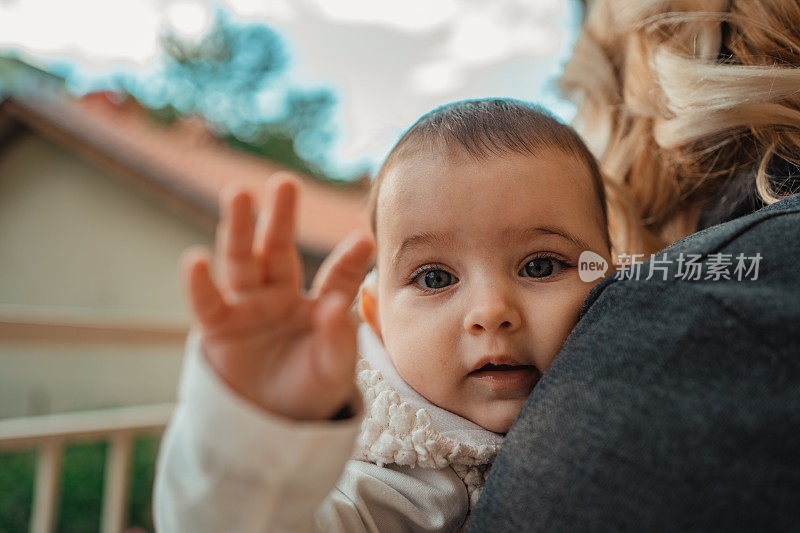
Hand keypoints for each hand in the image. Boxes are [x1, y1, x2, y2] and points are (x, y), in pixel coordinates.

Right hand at [179, 174, 373, 420]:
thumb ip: (339, 340)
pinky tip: (195, 260)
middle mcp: (281, 294)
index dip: (348, 261)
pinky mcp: (217, 326)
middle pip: (279, 250)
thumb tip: (338, 307)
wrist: (270, 423)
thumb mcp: (333, 370)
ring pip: (242, 261)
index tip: (365, 241)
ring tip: (238, 195)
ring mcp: (247, 306)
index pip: (336, 277)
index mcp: (318, 302)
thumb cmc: (311, 389)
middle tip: (285, 183)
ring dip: (238, 228)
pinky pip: (207, 301)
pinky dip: (199, 283)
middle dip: (281, 217)